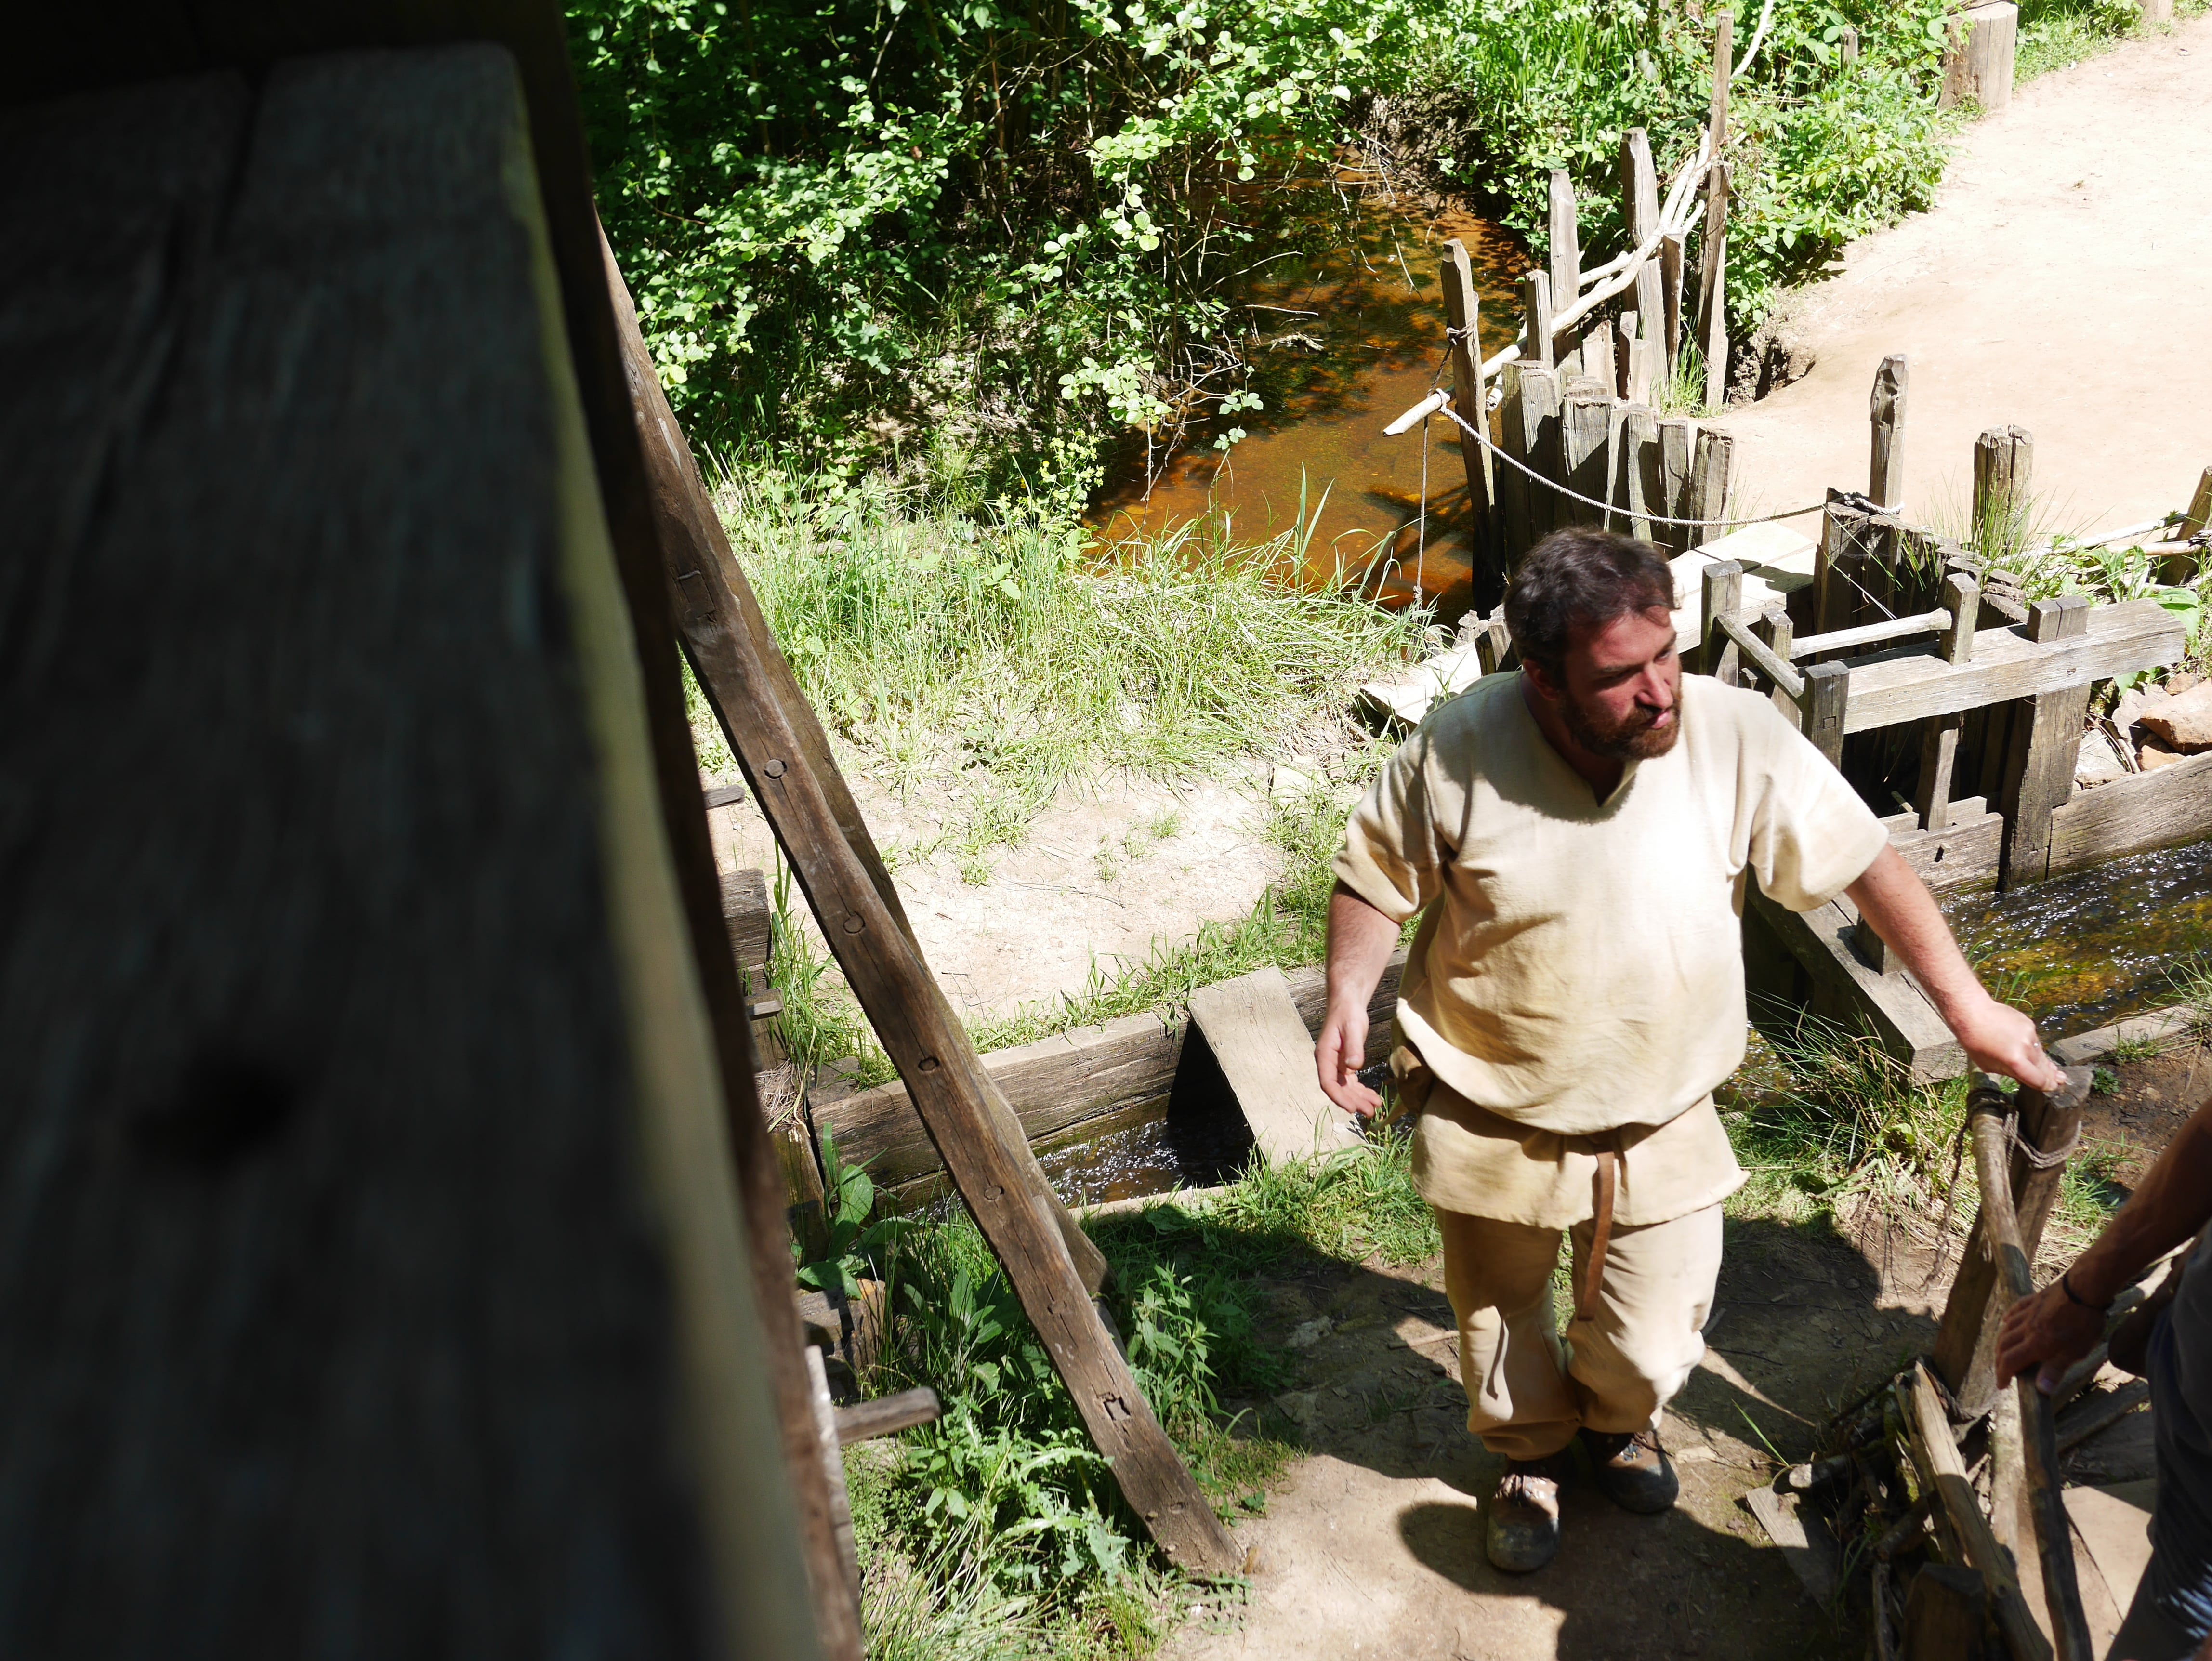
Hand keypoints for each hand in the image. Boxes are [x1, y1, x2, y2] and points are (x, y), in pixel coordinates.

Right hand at [1315, 1000, 1379, 1117]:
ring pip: (1346, 1088)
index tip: (1352, 1107)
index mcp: (1324, 1055)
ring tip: (1375, 1108)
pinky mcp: (1345, 1064)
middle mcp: (1328, 1063)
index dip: (1339, 1097)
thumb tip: (1353, 1066)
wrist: (1348, 1005)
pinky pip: (1352, 1083)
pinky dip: (1362, 1091)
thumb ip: (1353, 1048)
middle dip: (1353, 1102)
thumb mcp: (1353, 1028)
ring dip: (1359, 1099)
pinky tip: (1373, 1097)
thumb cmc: (1348, 1014)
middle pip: (1338, 1089)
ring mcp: (1336, 1065)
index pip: (1327, 1082)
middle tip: (1370, 1112)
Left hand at [1944, 992, 2063, 1092]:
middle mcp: (2026, 1048)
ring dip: (2043, 1061)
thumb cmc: (1974, 1041)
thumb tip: (2024, 1077)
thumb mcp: (1988, 1065)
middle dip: (2051, 1075)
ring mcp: (2030, 1034)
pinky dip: (2033, 1046)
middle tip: (2061, 1081)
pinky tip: (2031, 1050)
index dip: (2046, 1086)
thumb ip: (2010, 1073)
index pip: (2038, 1079)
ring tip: (2053, 1070)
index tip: (2052, 1088)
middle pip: (2043, 1067)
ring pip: (2040, 1053)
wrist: (1973, 1012)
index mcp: (2015, 1061)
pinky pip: (2034, 1040)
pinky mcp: (2029, 1024)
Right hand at [1995, 1280, 2104, 1391]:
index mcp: (2036, 1344)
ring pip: (2006, 1328)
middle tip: (2002, 1370)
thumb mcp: (2075, 1352)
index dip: (2003, 1374)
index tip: (2001, 1384)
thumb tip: (2041, 1390)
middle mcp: (2027, 1329)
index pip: (2010, 1361)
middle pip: (2003, 1345)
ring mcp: (2028, 1313)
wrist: (2084, 1290)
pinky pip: (2014, 1310)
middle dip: (1999, 1360)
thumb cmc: (2083, 1324)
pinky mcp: (2033, 1300)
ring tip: (2002, 1350)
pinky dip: (2007, 1318)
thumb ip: (2056, 1370)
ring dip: (2001, 1341)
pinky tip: (2006, 1321)